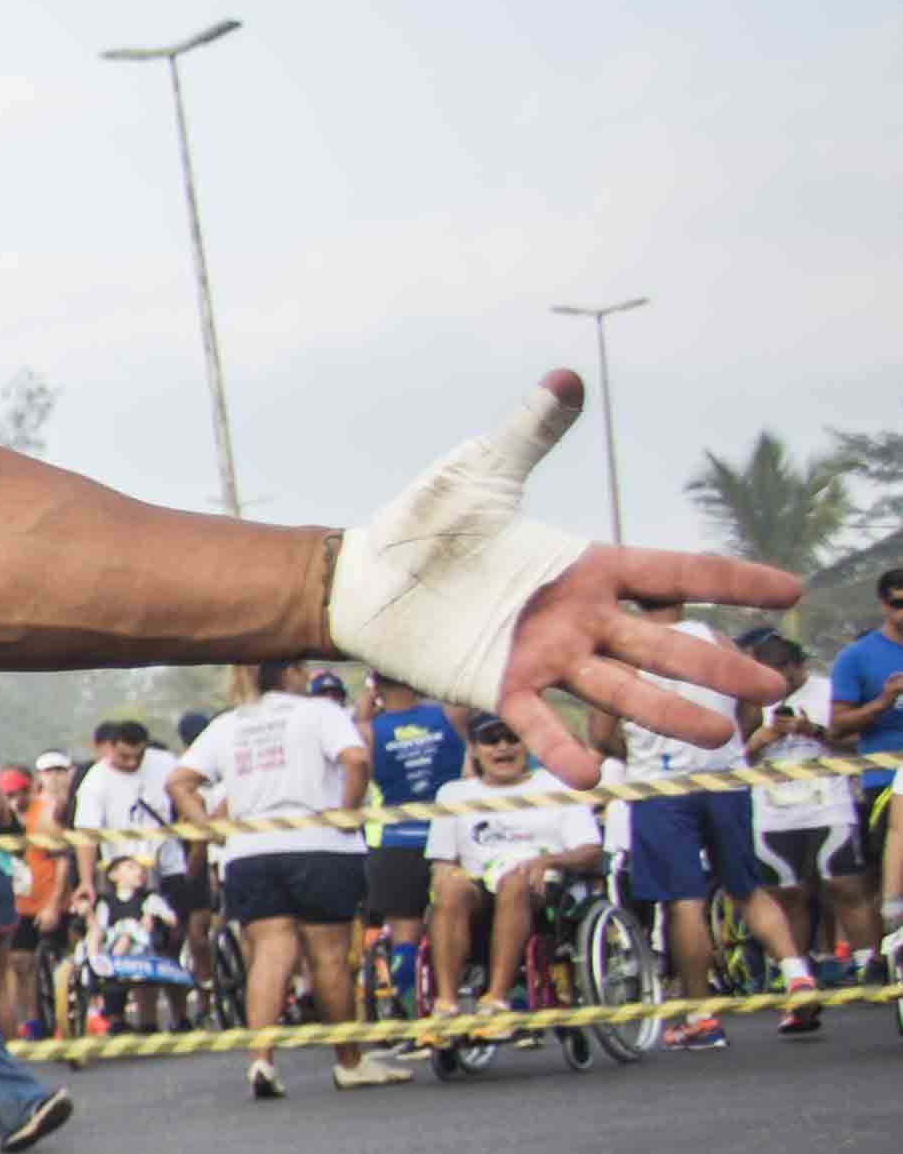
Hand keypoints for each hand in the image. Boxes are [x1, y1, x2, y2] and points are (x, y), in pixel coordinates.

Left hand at [330, 374, 796, 781]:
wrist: (363, 579)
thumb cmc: (426, 525)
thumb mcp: (481, 473)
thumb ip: (529, 432)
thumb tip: (566, 377)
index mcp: (588, 566)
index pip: (678, 572)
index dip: (735, 581)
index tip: (791, 592)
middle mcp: (579, 618)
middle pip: (667, 642)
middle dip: (721, 666)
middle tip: (774, 689)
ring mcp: (544, 657)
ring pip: (621, 689)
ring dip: (669, 715)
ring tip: (717, 737)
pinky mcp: (499, 688)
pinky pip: (539, 724)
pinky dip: (563, 749)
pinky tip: (594, 775)